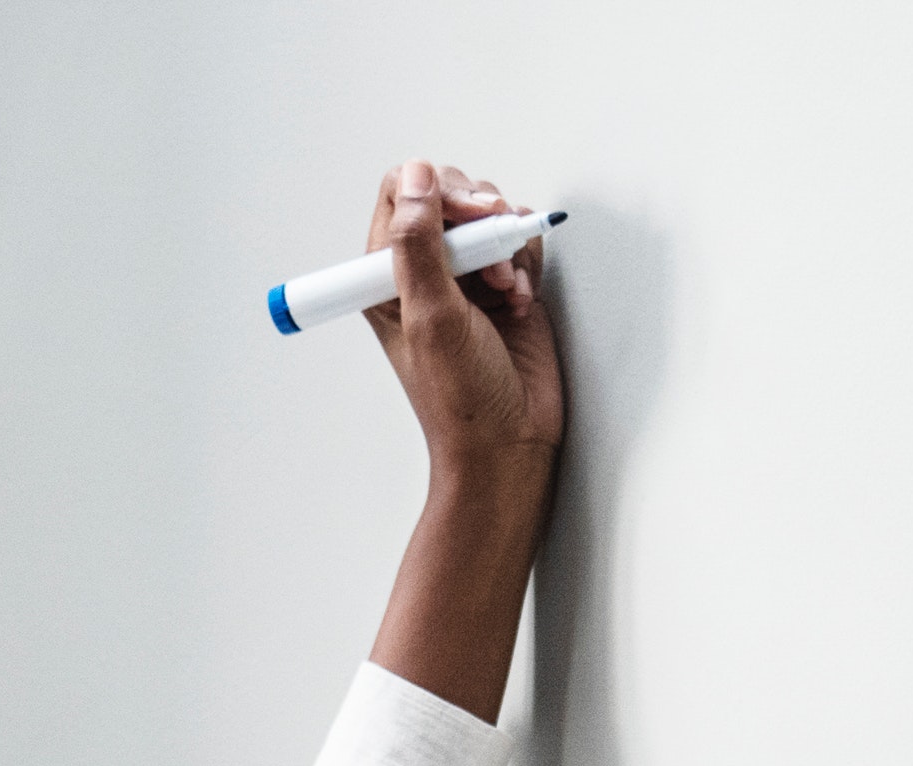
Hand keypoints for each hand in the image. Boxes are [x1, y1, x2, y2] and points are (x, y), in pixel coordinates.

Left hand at [361, 160, 565, 484]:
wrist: (509, 442)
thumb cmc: (460, 399)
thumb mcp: (431, 316)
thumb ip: (418, 243)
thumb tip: (417, 176)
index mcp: (387, 276)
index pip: (403, 194)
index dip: (437, 193)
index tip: (466, 218)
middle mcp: (425, 271)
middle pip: (450, 196)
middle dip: (479, 219)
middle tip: (489, 263)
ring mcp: (467, 278)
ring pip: (489, 216)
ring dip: (505, 245)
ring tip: (504, 291)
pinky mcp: (504, 286)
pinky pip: (519, 243)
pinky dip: (525, 263)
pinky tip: (519, 299)